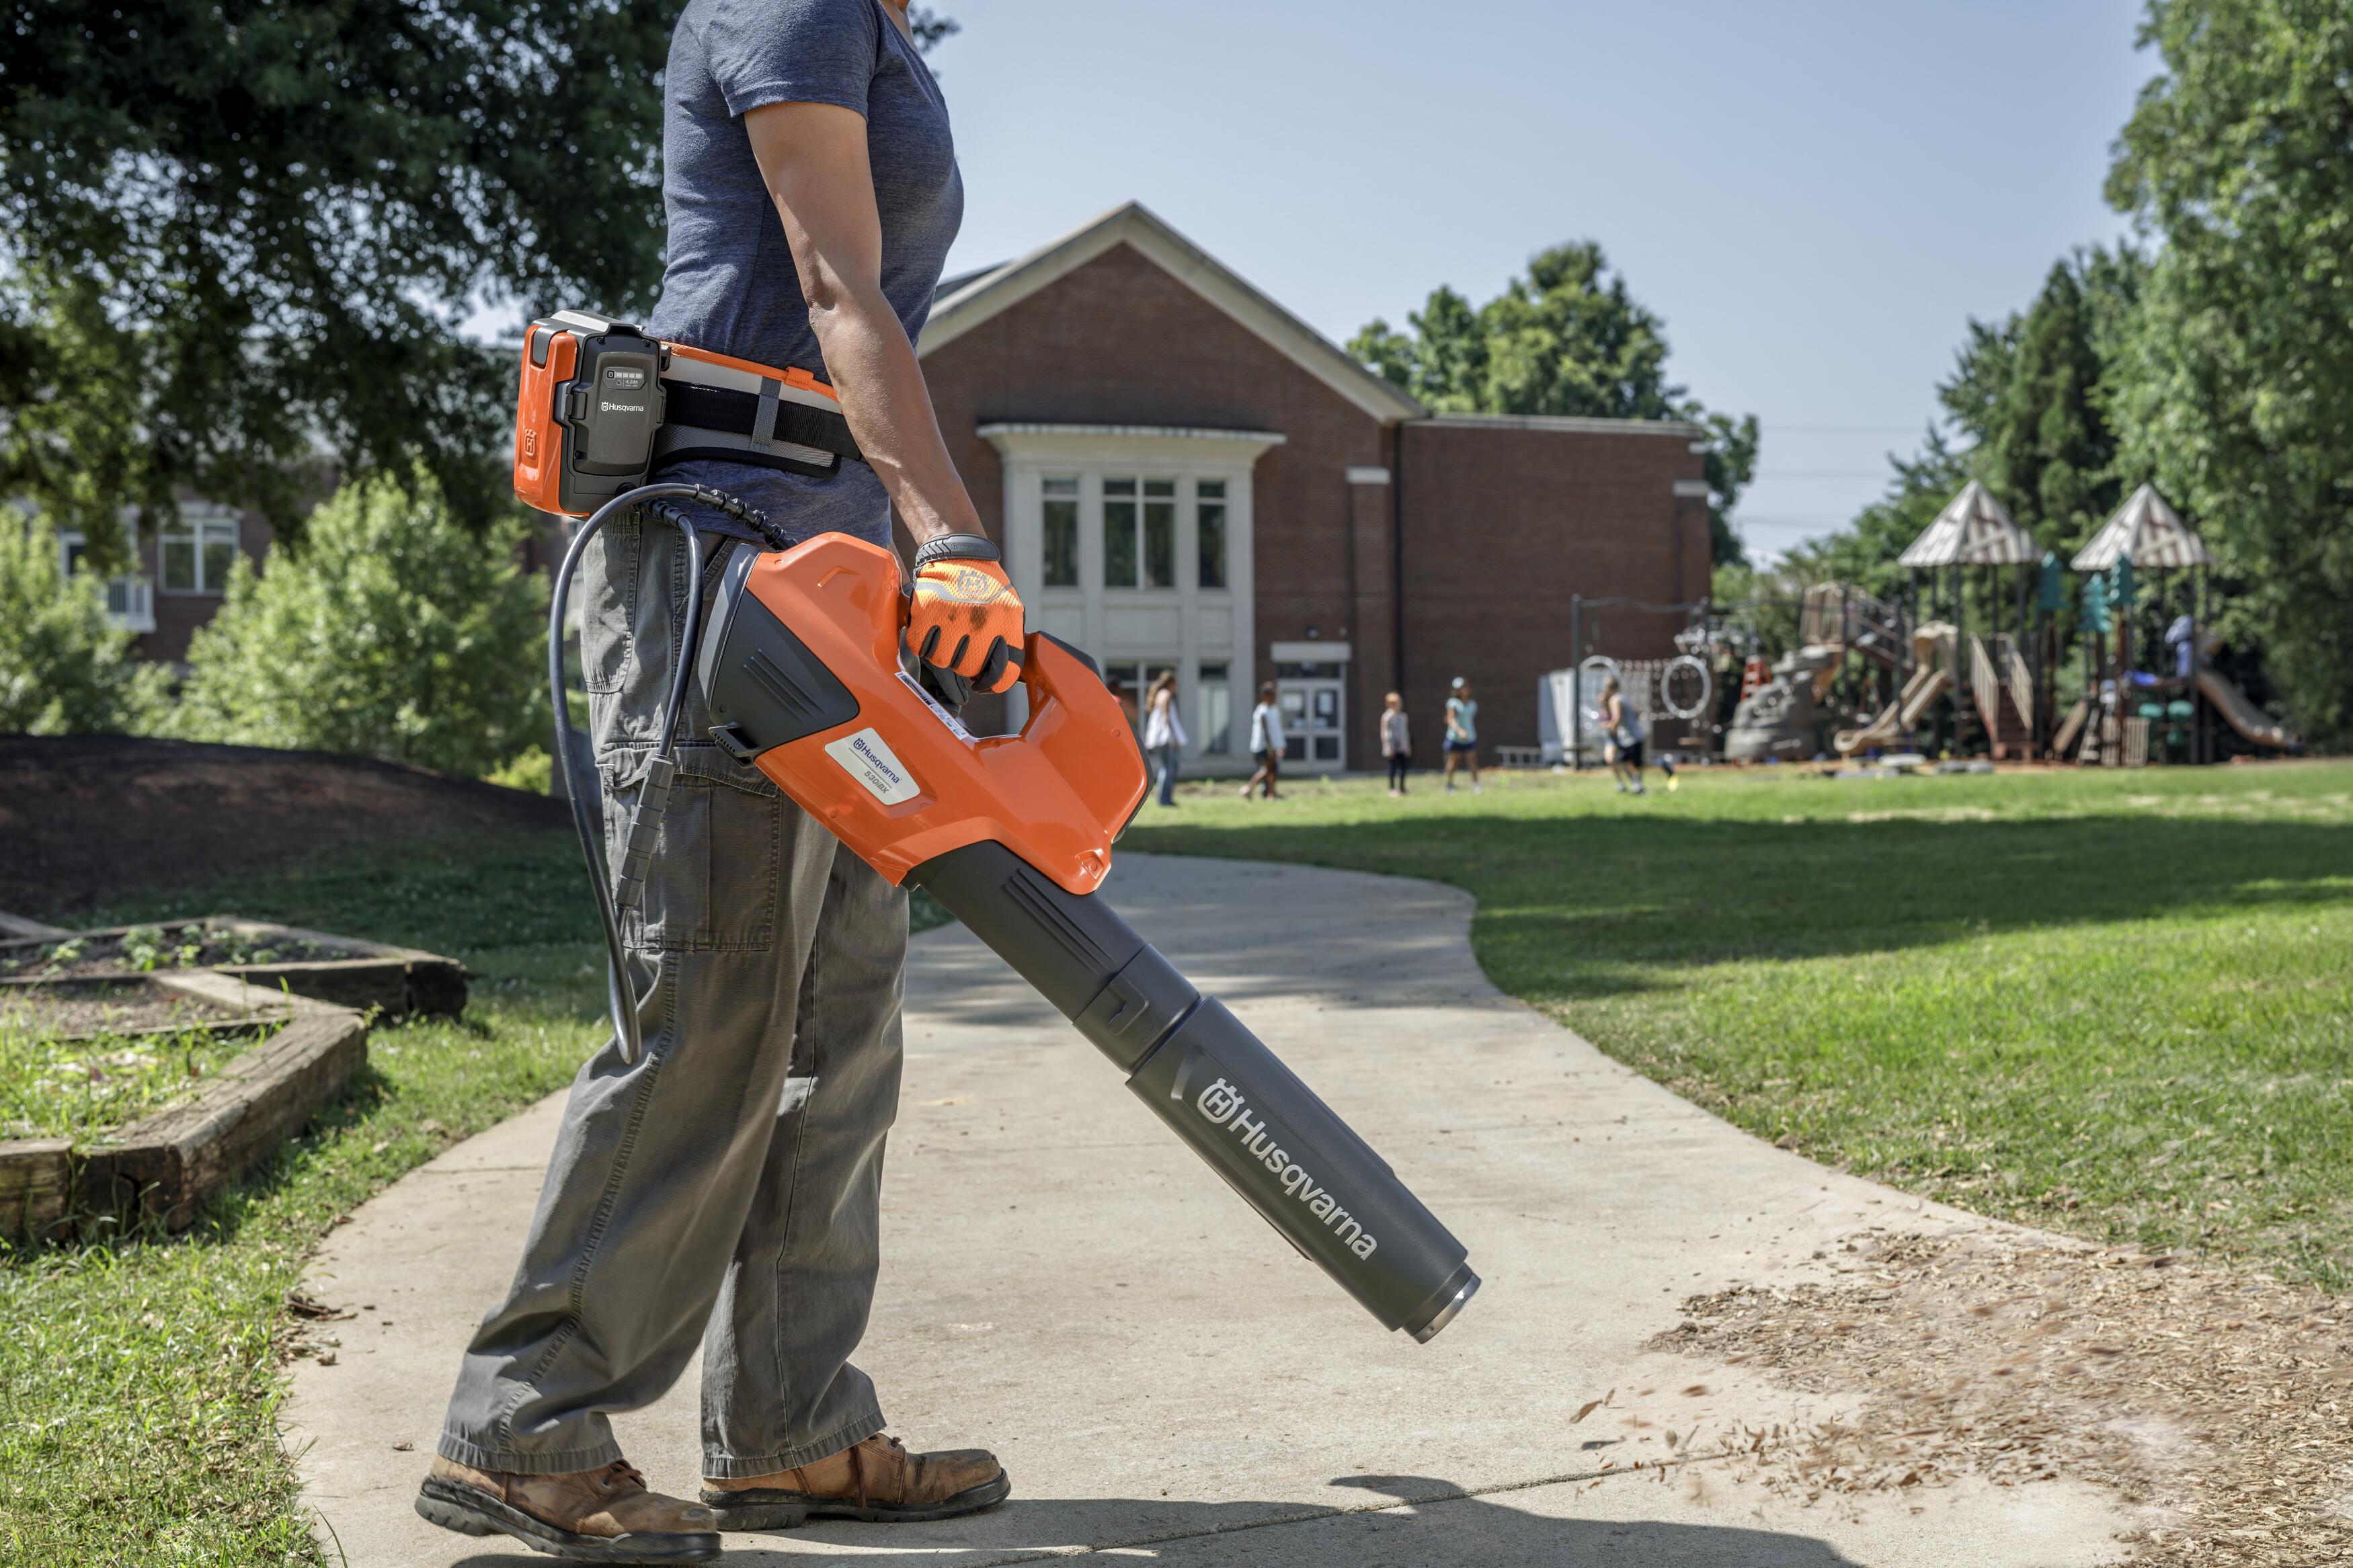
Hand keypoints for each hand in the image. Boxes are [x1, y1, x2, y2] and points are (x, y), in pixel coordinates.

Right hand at [907, 534, 1023, 693]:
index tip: (983, 683)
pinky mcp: (928, 609)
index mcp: (1008, 623)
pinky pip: (920, 646)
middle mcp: (983, 621)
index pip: (1005, 674)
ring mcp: (955, 615)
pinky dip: (921, 642)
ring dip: (940, 652)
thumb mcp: (1009, 609)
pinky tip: (929, 630)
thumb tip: (998, 677)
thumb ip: (1006, 640)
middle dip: (962, 662)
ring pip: (941, 660)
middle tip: (959, 646)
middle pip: (967, 669)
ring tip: (944, 635)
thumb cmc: (984, 586)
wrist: (959, 551)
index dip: (992, 684)